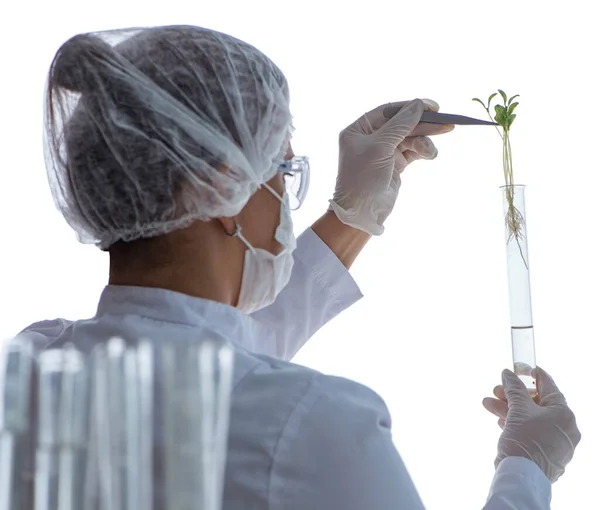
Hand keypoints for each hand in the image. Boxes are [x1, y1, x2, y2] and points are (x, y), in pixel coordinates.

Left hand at [329, 99, 453, 235]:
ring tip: (431, 152)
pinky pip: (413, 150)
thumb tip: (418, 104)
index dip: (410, 107)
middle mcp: (371, 137)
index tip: (432, 107)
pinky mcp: (395, 163)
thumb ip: (400, 125)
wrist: (362, 213)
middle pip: (402, 123)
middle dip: (423, 124)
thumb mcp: (380, 147)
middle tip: (446, 123)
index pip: (388, 111)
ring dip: (423, 141)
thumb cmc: (362, 179)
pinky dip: (422, 151)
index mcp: (359, 129)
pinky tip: (430, 155)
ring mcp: (384, 150)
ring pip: (410, 138)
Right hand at [482, 367, 580, 482]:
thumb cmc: (524, 439)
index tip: (521, 367)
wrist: (521, 476)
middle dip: (513, 395)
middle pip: (536, 403)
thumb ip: (514, 389)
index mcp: (564, 414)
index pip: (549, 386)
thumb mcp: (518, 409)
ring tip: (488, 404)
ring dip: (509, 409)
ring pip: (530, 418)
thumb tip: (508, 373)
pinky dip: (515, 423)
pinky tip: (499, 420)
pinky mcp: (545, 453)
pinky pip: (530, 431)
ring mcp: (556, 442)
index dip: (533, 374)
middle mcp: (565, 428)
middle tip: (496, 389)